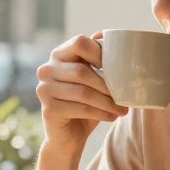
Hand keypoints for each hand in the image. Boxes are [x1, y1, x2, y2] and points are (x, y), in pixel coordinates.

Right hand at [35, 33, 127, 153]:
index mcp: (59, 55)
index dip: (100, 52)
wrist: (69, 135)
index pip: (79, 42)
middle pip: (82, 71)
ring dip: (107, 102)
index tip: (117, 67)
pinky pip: (80, 109)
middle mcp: (46, 69)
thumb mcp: (92, 78)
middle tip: (125, 96)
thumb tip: (105, 34)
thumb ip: (96, 59)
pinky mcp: (48, 109)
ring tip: (122, 109)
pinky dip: (100, 113)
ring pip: (83, 92)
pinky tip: (111, 117)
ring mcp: (44, 89)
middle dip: (107, 85)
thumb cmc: (84, 102)